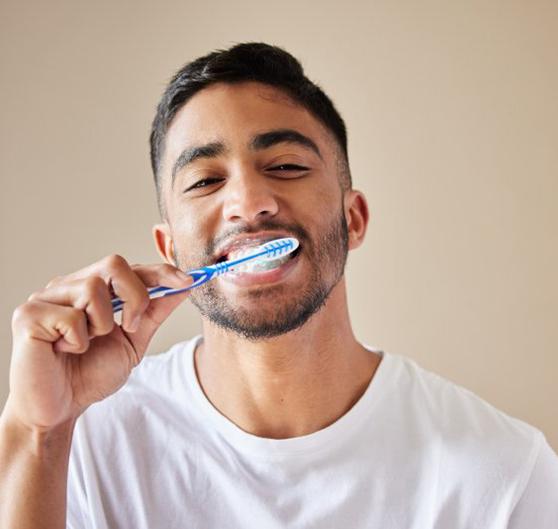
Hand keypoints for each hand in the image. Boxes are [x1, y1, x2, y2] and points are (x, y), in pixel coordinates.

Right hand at [6, 255, 191, 431]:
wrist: (58, 409)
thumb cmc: (89, 375)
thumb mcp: (132, 342)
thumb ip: (154, 313)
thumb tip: (184, 286)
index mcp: (91, 290)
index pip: (130, 268)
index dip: (161, 272)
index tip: (188, 281)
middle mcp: (68, 286)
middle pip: (114, 264)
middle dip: (136, 297)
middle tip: (129, 328)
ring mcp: (46, 298)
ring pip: (93, 288)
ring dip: (101, 325)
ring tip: (86, 345)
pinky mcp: (28, 315)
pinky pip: (71, 316)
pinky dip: (78, 341)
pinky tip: (64, 351)